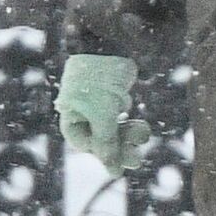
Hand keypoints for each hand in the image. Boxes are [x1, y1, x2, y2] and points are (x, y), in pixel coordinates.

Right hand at [55, 54, 154, 176]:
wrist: (111, 42)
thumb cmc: (100, 78)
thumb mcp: (104, 113)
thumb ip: (108, 143)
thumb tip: (115, 173)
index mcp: (71, 113)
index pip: (83, 143)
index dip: (101, 152)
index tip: (118, 159)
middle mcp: (81, 108)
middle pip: (99, 136)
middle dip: (119, 146)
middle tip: (138, 159)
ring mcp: (96, 99)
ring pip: (112, 125)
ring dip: (128, 134)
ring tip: (144, 133)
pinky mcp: (110, 92)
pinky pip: (118, 114)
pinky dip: (128, 120)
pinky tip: (137, 123)